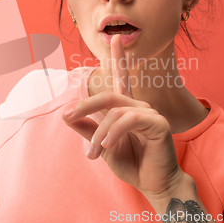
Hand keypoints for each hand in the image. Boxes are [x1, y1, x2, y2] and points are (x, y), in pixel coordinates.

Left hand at [63, 34, 185, 197]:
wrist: (153, 184)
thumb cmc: (132, 164)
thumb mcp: (102, 147)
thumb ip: (88, 130)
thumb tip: (66, 116)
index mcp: (127, 109)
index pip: (121, 79)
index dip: (119, 58)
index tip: (116, 38)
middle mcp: (139, 106)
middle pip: (108, 95)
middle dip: (85, 105)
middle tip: (68, 116)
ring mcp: (150, 113)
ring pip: (115, 111)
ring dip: (100, 133)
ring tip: (93, 153)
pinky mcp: (158, 123)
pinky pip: (129, 120)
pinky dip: (115, 132)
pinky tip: (108, 146)